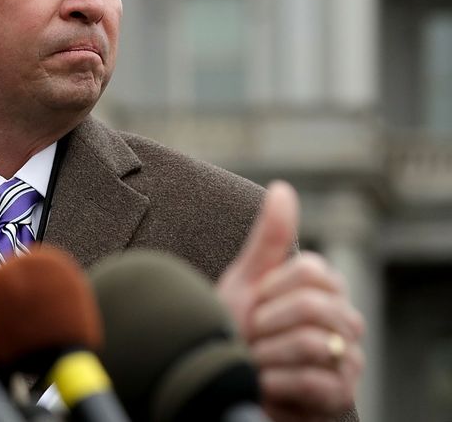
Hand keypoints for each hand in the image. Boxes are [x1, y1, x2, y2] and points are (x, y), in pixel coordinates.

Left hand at [216, 181, 364, 421]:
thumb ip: (269, 238)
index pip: (310, 269)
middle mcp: (346, 322)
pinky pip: (312, 380)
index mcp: (326, 289)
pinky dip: (275, 380)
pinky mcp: (340, 395)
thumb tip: (282, 188)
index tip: (255, 302)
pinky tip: (263, 381)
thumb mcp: (247, 280)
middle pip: (312, 305)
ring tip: (256, 358)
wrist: (233, 384)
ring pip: (312, 342)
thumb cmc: (240, 329)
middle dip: (266, 321)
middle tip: (252, 334)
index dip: (271, 287)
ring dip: (267, 352)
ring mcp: (348, 360)